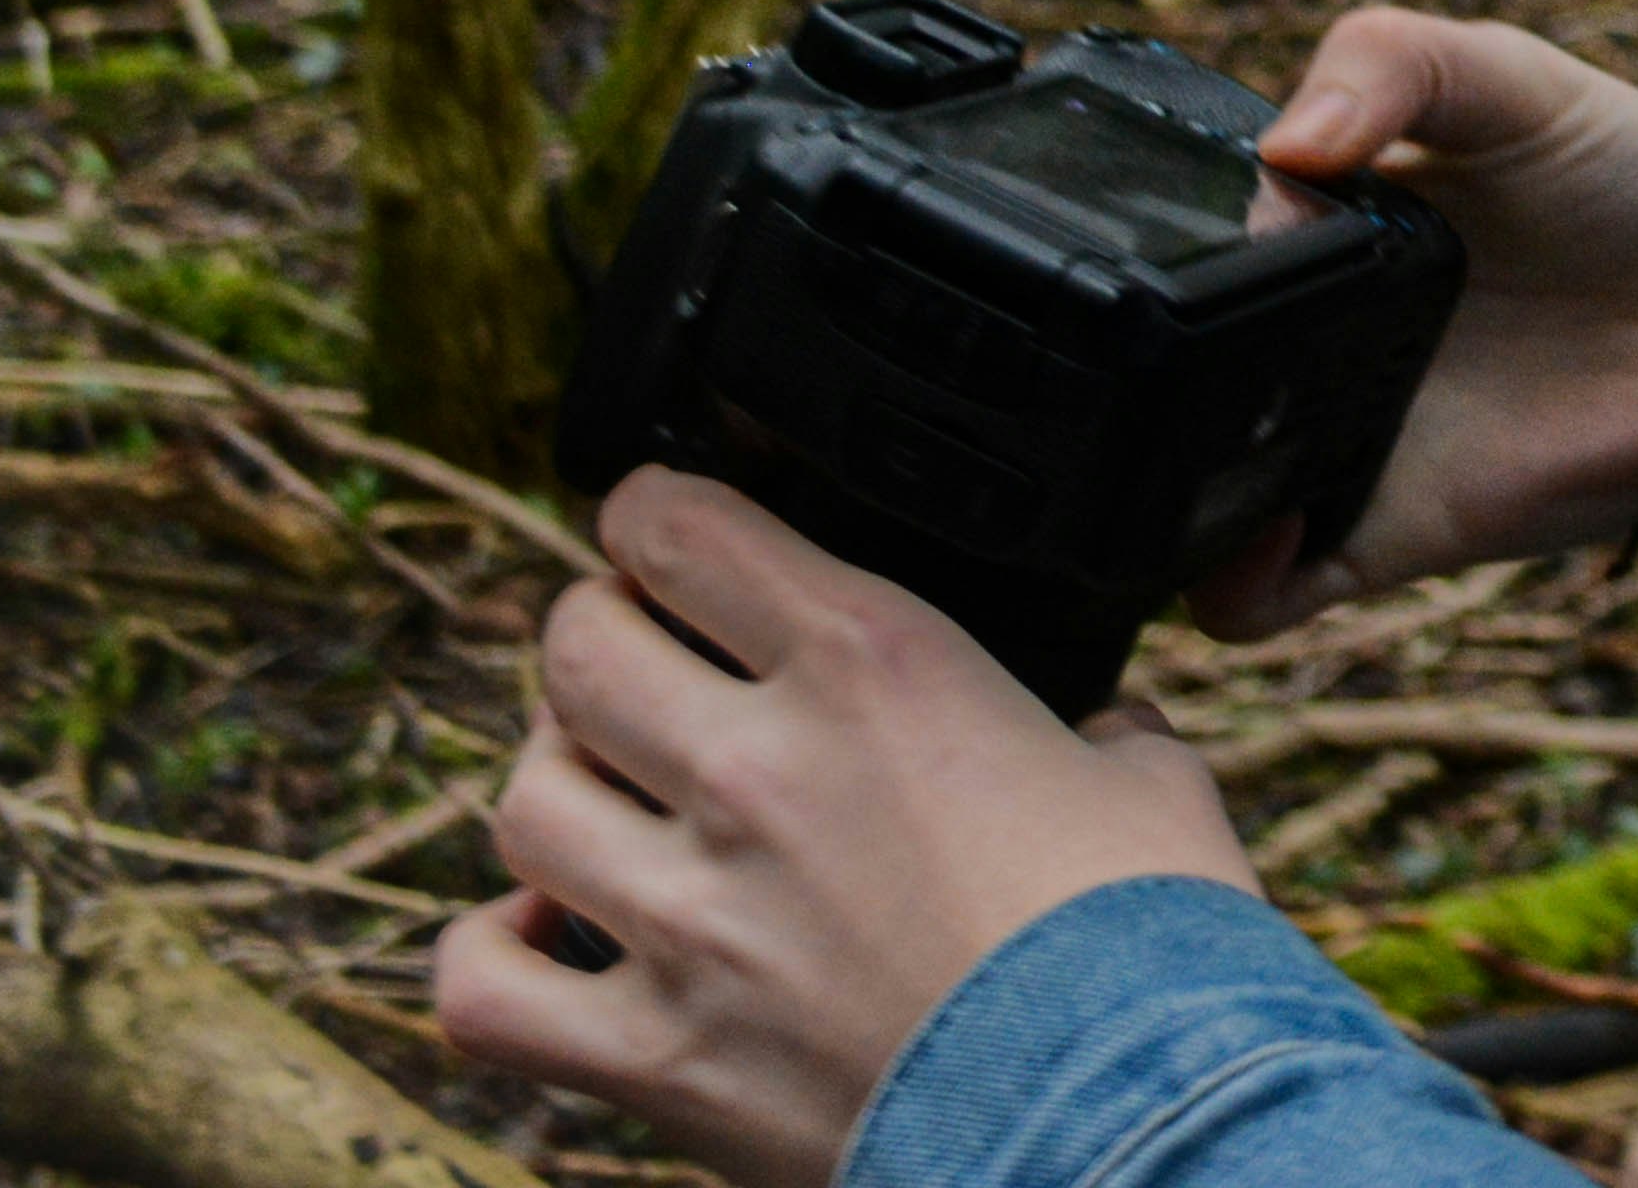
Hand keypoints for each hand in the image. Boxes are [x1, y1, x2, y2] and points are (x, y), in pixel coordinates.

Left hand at [434, 469, 1253, 1187]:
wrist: (1126, 1125)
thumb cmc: (1154, 947)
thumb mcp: (1151, 782)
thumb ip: (1098, 728)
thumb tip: (1099, 735)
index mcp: (879, 664)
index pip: (680, 527)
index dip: (657, 511)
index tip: (668, 529)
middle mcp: (756, 769)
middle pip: (576, 647)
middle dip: (597, 634)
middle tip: (640, 658)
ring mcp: (688, 917)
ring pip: (523, 799)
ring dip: (557, 784)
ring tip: (604, 796)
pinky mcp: (652, 1055)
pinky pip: (483, 988)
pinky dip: (493, 955)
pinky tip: (545, 937)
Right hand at [1190, 8, 1637, 635]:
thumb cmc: (1626, 167)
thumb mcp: (1507, 74)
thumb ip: (1395, 64)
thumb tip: (1284, 147)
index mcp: (1316, 236)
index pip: (1181, 261)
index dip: (1151, 261)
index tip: (1154, 257)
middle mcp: (1311, 348)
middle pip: (1167, 394)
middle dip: (1133, 401)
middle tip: (1152, 377)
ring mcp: (1347, 444)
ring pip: (1194, 503)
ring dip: (1161, 506)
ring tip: (1174, 469)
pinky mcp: (1393, 530)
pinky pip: (1268, 594)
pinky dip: (1232, 591)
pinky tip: (1254, 539)